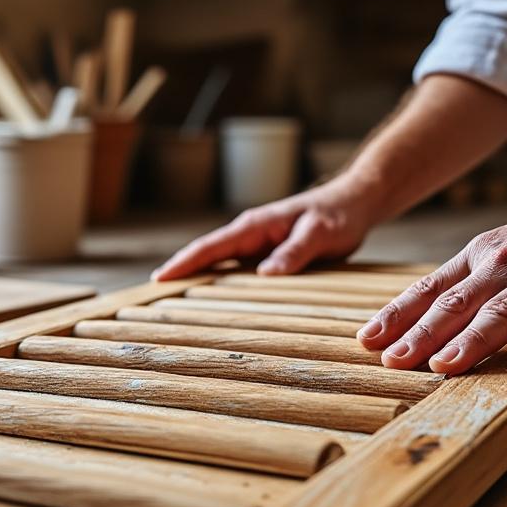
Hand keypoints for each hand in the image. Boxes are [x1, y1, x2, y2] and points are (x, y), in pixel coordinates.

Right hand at [153, 183, 375, 279]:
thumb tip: (265, 273)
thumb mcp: (320, 233)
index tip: (158, 279)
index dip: (184, 262)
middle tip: (150, 298)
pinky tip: (214, 301)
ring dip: (197, 278)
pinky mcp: (268, 254)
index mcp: (255, 226)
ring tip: (171, 304)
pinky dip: (220, 281)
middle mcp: (250, 234)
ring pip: (219, 263)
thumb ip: (294, 251)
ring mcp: (257, 244)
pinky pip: (237, 269)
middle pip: (206, 254)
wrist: (355, 202)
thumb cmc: (338, 215)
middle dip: (179, 272)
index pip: (211, 245)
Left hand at [356, 195, 506, 379]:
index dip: (396, 315)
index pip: (429, 289)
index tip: (366, 340)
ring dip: (470, 341)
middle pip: (454, 304)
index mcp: (480, 257)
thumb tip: (423, 315)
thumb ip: (469, 280)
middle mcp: (504, 269)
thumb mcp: (504, 250)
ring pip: (500, 313)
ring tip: (443, 366)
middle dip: (418, 333)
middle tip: (390, 360)